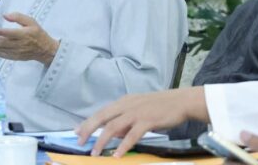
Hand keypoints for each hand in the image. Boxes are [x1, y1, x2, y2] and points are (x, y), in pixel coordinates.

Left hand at [0, 13, 58, 64]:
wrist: (44, 50)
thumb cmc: (37, 33)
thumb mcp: (31, 21)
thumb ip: (19, 17)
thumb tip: (5, 15)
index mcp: (25, 34)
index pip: (12, 34)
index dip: (3, 33)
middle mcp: (20, 44)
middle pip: (2, 42)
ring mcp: (16, 52)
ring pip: (0, 49)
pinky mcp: (14, 57)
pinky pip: (1, 54)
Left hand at [76, 87, 207, 156]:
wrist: (181, 101)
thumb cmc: (160, 107)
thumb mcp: (139, 110)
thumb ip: (125, 121)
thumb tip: (113, 134)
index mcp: (124, 102)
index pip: (102, 112)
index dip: (88, 121)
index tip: (76, 131)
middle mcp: (127, 105)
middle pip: (102, 117)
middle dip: (88, 129)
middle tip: (79, 141)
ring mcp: (137, 112)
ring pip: (113, 127)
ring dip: (102, 140)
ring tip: (94, 153)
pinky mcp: (147, 120)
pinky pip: (132, 135)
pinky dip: (123, 146)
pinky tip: (117, 155)